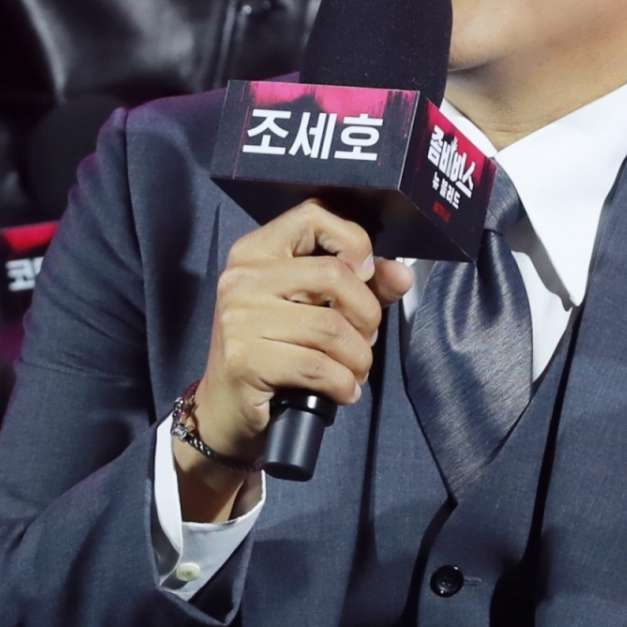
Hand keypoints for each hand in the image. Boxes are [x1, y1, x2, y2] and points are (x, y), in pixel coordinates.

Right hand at [173, 202, 411, 519]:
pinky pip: (317, 367)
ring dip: (358, 358)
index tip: (365, 277)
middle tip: (364, 339)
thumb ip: (359, 286)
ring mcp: (239, 318)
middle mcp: (242, 278)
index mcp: (256, 252)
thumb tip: (401, 273)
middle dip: (366, 315)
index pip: (314, 215)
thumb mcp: (313, 310)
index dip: (354, 242)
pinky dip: (343, 384)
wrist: (225, 410)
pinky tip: (342, 391)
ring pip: (331, 328)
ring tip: (355, 371)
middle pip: (334, 275)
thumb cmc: (273, 354)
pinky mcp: (244, 360)